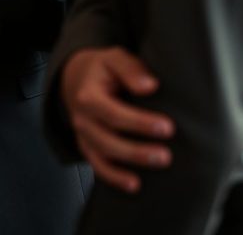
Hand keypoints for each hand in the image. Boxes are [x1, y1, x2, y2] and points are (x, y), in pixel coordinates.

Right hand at [61, 47, 174, 192]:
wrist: (75, 77)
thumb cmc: (101, 68)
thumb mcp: (113, 58)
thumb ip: (130, 68)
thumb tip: (150, 86)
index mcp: (88, 95)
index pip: (114, 114)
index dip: (140, 123)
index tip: (168, 128)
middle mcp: (82, 118)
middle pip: (108, 140)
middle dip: (138, 151)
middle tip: (166, 155)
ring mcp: (82, 135)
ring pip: (103, 156)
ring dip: (130, 165)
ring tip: (157, 165)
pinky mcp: (86, 146)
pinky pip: (97, 166)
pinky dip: (114, 178)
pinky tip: (134, 185)